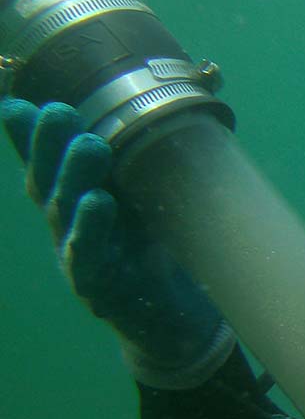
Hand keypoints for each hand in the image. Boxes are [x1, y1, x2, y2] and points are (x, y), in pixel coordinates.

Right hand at [3, 99, 232, 388]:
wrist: (173, 321)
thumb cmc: (156, 251)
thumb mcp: (145, 199)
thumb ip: (144, 157)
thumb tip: (168, 97)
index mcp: (74, 201)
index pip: (46, 163)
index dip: (28, 136)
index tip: (18, 103)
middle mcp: (66, 226)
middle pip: (49, 181)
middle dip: (49, 145)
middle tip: (59, 110)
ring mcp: (77, 258)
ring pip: (65, 214)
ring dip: (74, 176)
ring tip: (91, 144)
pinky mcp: (99, 288)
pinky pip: (89, 256)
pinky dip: (90, 228)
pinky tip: (98, 202)